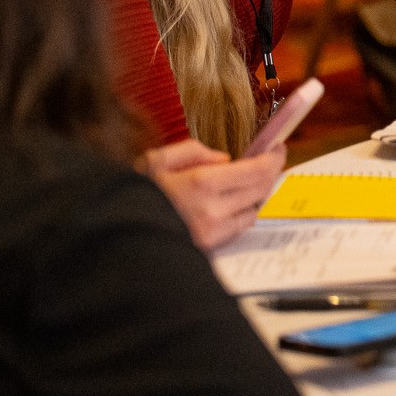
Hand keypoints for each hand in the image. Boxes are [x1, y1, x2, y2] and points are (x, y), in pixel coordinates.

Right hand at [143, 139, 283, 251]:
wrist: (117, 234)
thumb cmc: (135, 195)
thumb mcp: (158, 160)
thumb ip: (193, 151)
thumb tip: (224, 159)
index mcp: (201, 183)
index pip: (257, 170)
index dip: (274, 157)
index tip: (278, 147)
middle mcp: (212, 210)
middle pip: (262, 190)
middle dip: (269, 173)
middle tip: (269, 160)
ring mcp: (213, 232)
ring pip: (253, 210)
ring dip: (254, 195)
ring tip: (242, 183)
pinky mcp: (209, 248)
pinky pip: (238, 228)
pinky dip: (239, 214)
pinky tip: (227, 204)